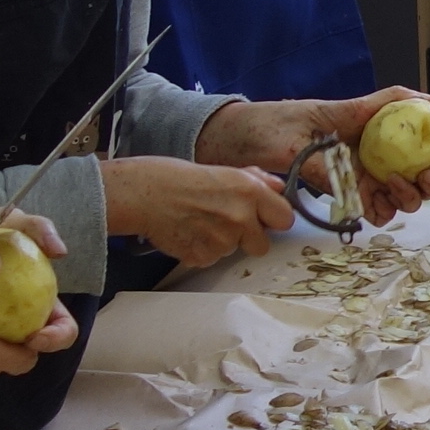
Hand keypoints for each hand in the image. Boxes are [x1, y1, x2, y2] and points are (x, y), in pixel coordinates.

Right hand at [100, 155, 297, 267]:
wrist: (143, 194)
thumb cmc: (178, 178)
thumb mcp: (222, 170)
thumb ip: (254, 180)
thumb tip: (277, 187)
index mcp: (249, 192)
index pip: (285, 218)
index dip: (273, 219)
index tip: (264, 219)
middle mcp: (241, 217)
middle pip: (263, 245)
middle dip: (249, 238)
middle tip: (226, 223)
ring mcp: (223, 241)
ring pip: (233, 251)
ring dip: (221, 242)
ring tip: (198, 221)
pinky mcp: (204, 257)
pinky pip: (211, 259)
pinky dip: (201, 250)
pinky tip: (188, 232)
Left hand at [198, 87, 429, 223]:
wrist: (236, 143)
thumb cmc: (273, 122)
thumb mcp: (323, 114)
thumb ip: (367, 118)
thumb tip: (417, 111)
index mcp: (368, 128)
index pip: (415, 137)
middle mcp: (368, 153)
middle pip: (414, 171)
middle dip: (427, 179)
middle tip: (419, 178)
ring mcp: (355, 176)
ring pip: (397, 194)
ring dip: (406, 197)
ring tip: (394, 189)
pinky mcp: (339, 195)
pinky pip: (369, 209)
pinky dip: (379, 213)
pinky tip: (374, 209)